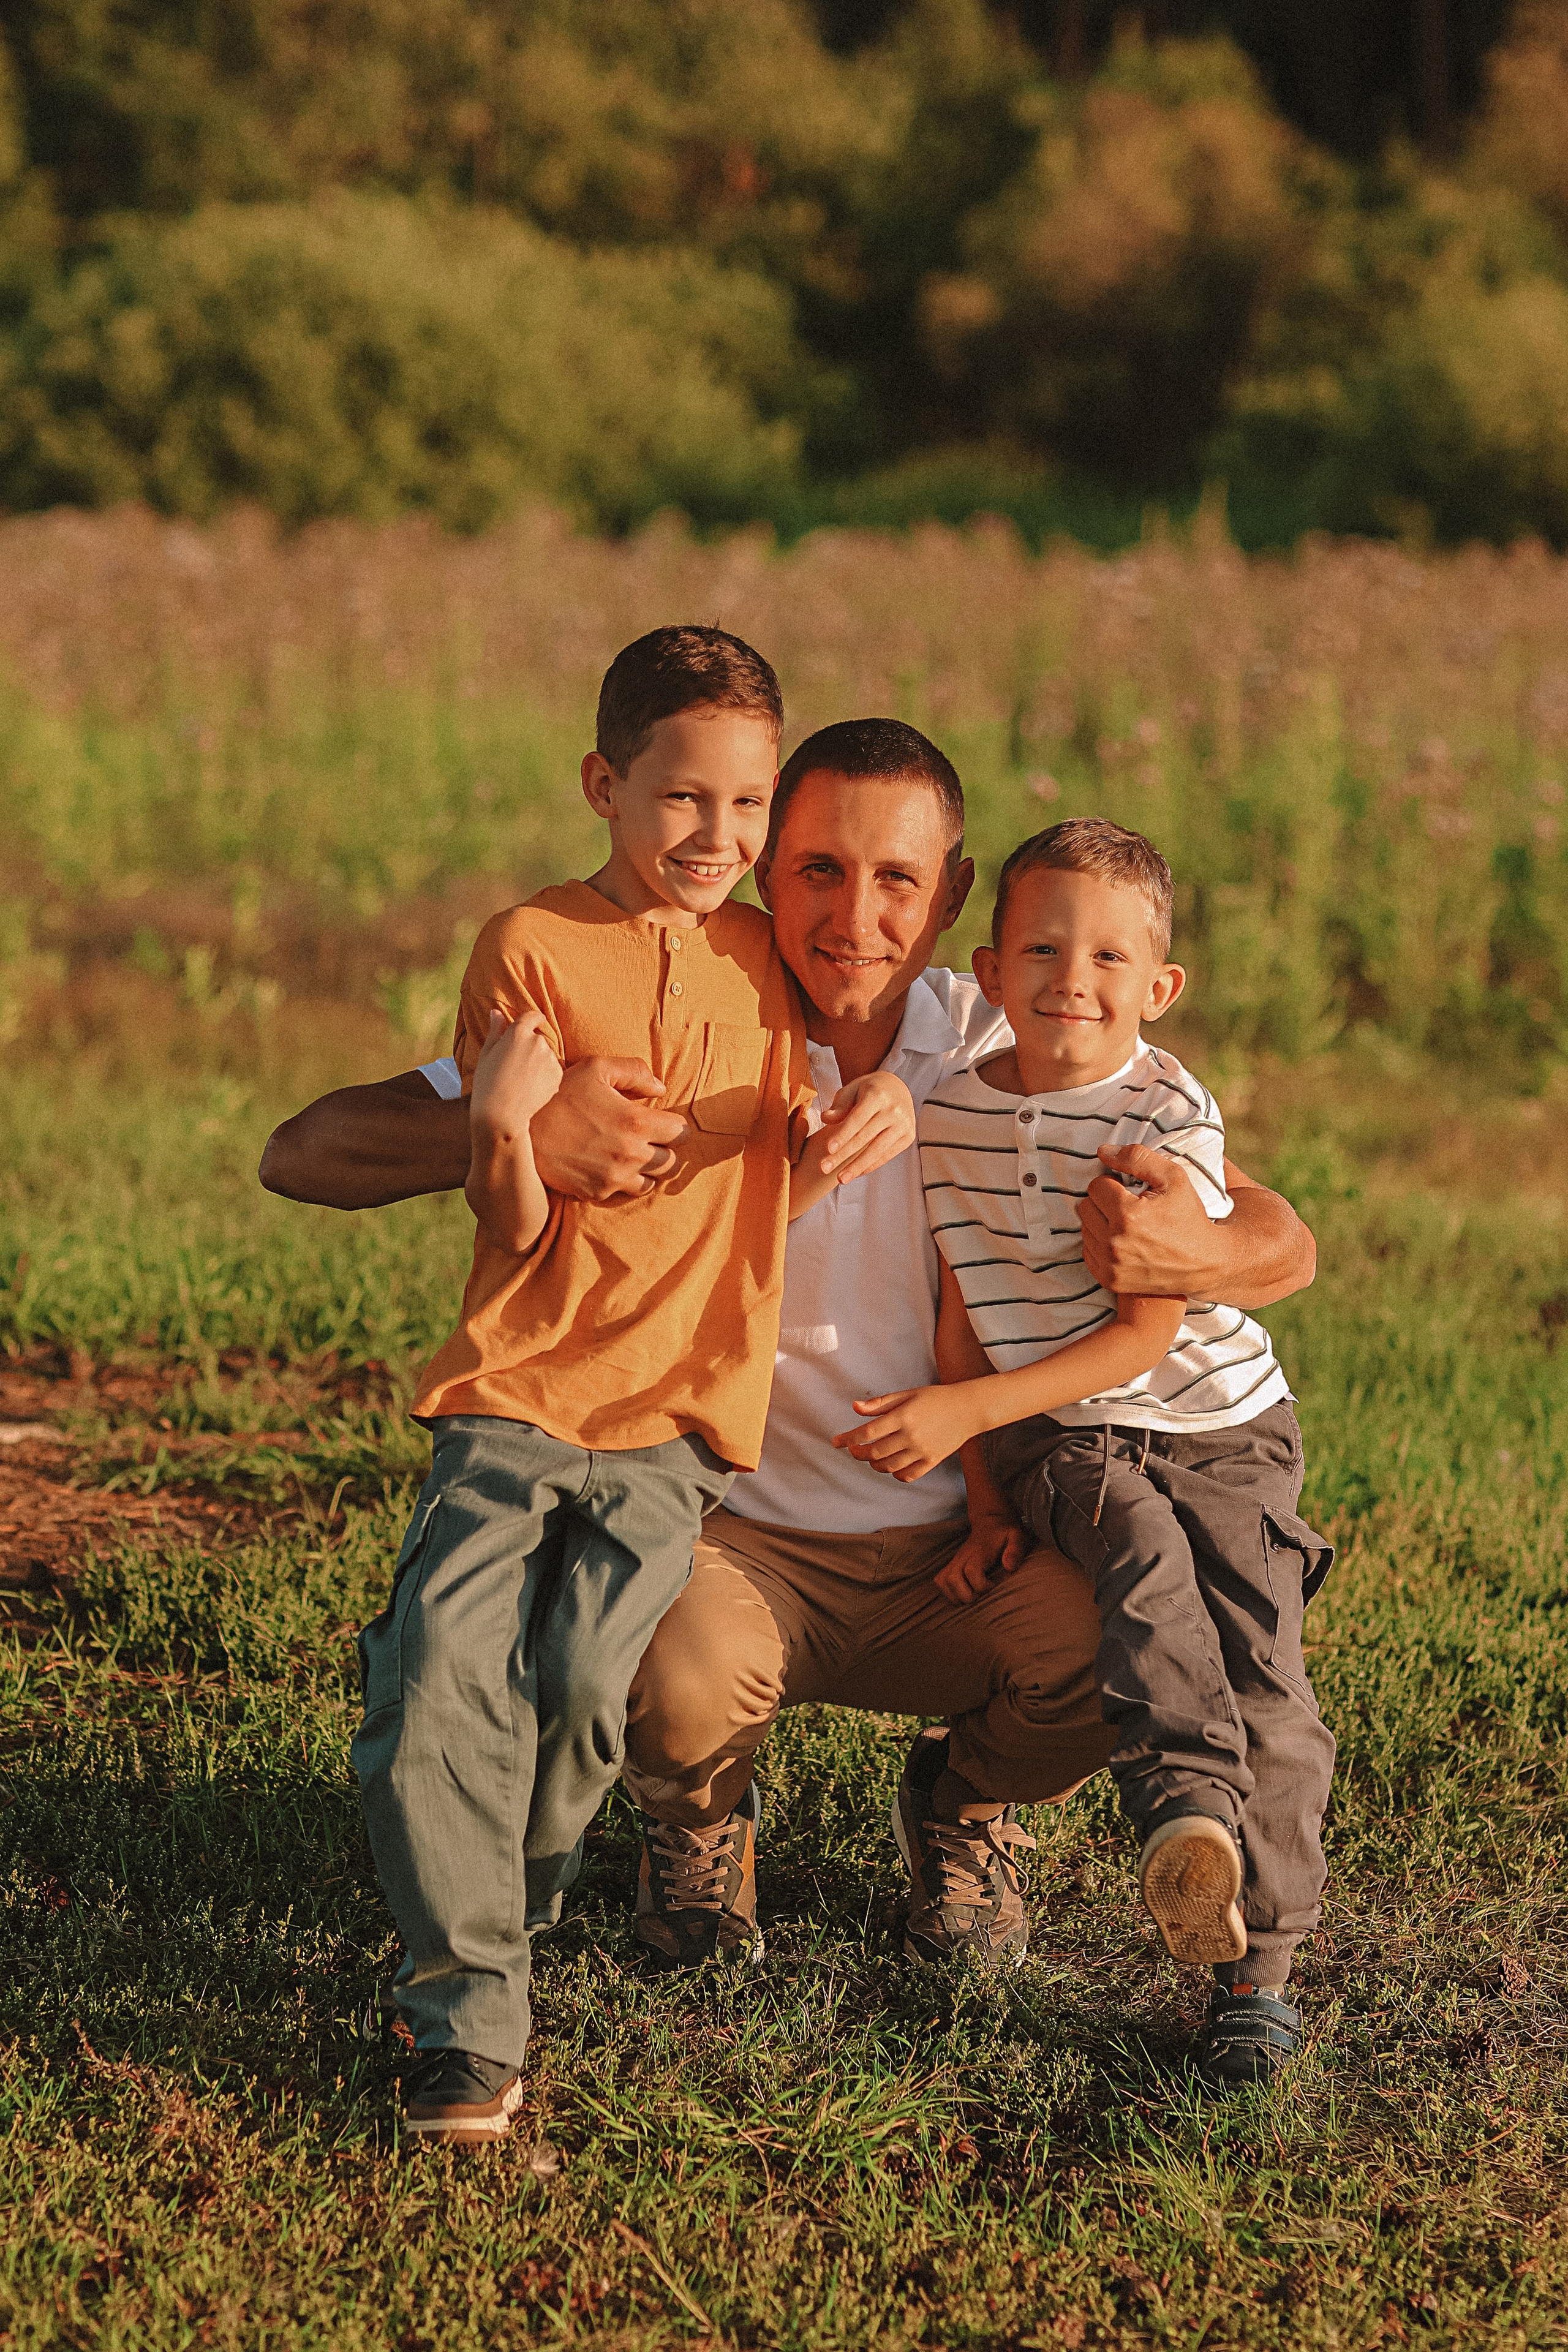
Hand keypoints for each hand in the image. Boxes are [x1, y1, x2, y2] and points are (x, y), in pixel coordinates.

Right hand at [470, 1010, 562, 1135]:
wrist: (501, 1114)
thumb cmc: (487, 1083)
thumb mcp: (486, 1054)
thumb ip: (496, 1031)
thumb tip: (496, 1011)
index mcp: (518, 1033)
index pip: (532, 1016)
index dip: (534, 1018)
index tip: (536, 1021)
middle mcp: (537, 1041)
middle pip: (538, 1038)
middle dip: (530, 1047)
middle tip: (515, 1066)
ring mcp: (549, 1058)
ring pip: (546, 1055)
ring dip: (538, 1062)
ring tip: (522, 1079)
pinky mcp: (558, 1074)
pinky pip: (552, 1069)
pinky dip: (545, 1076)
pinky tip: (531, 1087)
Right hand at [529, 1055, 689, 1201]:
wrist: (520, 1129)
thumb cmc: (558, 1093)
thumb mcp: (596, 1068)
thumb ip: (634, 1072)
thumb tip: (660, 1089)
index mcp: (636, 1122)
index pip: (680, 1132)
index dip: (674, 1125)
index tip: (662, 1122)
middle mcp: (631, 1154)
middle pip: (671, 1161)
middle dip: (664, 1148)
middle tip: (648, 1138)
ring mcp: (614, 1177)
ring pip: (652, 1181)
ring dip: (647, 1168)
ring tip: (631, 1153)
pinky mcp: (597, 1192)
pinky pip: (625, 1192)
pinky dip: (624, 1181)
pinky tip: (610, 1165)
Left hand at [817, 1070, 915, 1184]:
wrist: (898, 1088)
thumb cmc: (869, 1090)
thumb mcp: (852, 1090)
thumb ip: (839, 1105)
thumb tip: (825, 1118)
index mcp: (878, 1095)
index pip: (858, 1119)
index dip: (843, 1135)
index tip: (828, 1149)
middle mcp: (894, 1110)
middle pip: (865, 1137)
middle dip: (843, 1155)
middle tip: (825, 1168)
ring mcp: (904, 1124)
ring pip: (877, 1150)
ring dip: (857, 1167)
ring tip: (840, 1179)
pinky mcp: (908, 1137)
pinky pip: (886, 1156)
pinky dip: (869, 1166)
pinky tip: (854, 1173)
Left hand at [831, 1381, 982, 1481]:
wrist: (968, 1408)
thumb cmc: (935, 1398)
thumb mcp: (907, 1394)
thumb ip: (880, 1404)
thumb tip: (854, 1407)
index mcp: (903, 1416)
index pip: (868, 1433)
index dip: (849, 1439)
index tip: (836, 1443)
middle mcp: (911, 1435)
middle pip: (875, 1452)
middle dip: (858, 1453)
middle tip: (853, 1450)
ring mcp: (922, 1450)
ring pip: (889, 1466)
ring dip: (874, 1464)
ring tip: (871, 1458)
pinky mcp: (933, 1460)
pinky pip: (908, 1475)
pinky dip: (895, 1474)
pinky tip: (891, 1467)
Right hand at [934, 1512, 1030, 1604]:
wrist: (991, 1522)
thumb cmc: (1005, 1533)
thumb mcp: (1017, 1537)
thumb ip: (1015, 1551)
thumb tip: (1009, 1567)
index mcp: (979, 1552)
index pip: (972, 1571)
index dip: (982, 1585)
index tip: (993, 1583)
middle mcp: (963, 1556)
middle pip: (952, 1579)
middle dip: (967, 1595)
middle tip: (982, 1593)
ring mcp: (955, 1560)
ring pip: (943, 1582)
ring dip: (957, 1595)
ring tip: (973, 1594)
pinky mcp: (951, 1565)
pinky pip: (940, 1581)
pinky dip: (949, 1592)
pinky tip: (965, 1591)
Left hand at [1079, 1143, 1211, 1297]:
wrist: (1204, 1264)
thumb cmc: (1189, 1217)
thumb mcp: (1173, 1178)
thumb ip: (1137, 1158)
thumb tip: (1102, 1151)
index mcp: (1128, 1214)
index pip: (1096, 1185)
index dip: (1114, 1184)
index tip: (1132, 1192)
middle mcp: (1114, 1242)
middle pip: (1086, 1206)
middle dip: (1105, 1202)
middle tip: (1129, 1207)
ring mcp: (1110, 1265)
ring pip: (1085, 1228)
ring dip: (1101, 1222)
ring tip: (1127, 1224)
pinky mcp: (1109, 1280)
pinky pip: (1087, 1251)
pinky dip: (1100, 1244)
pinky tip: (1122, 1242)